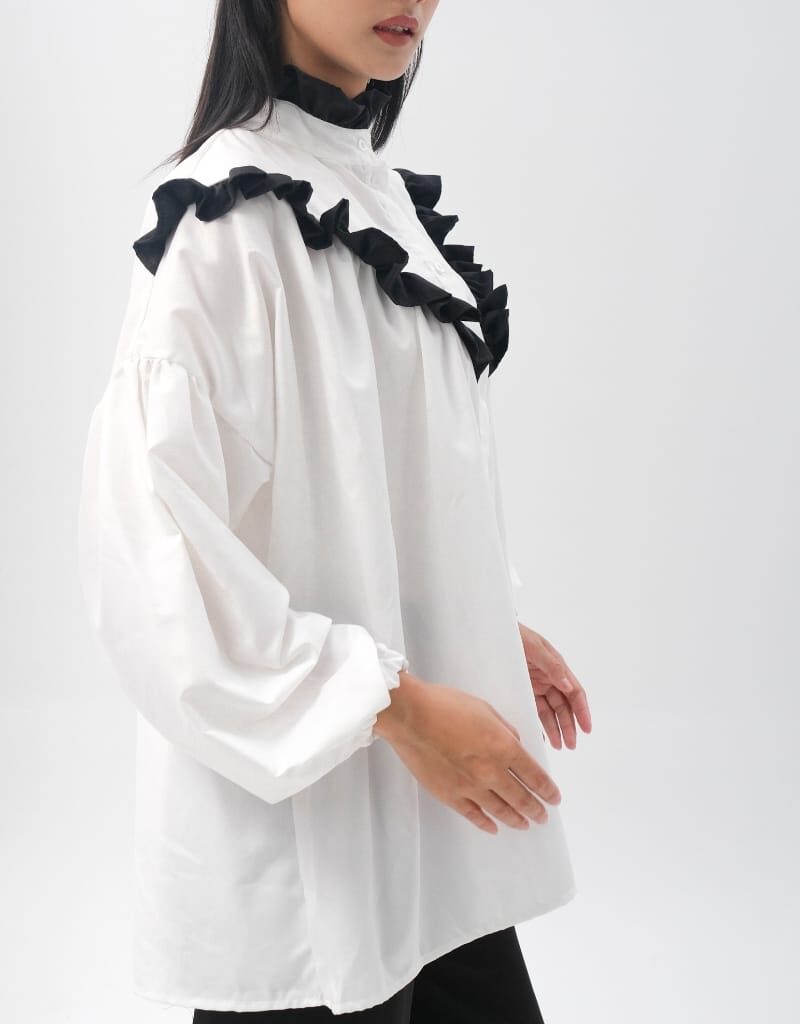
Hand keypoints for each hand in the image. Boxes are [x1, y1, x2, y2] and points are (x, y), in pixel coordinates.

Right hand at [374, 671, 561, 835]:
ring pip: (500, 810)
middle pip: (521, 797)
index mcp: (504, 747)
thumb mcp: (485, 709)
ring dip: (515, 819)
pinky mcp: (449, 794)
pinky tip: (493, 827)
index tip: (554, 797)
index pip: (534, 775)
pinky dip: (485, 822)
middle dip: (535, 808)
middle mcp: (491, 771)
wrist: (410, 715)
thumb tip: (516, 744)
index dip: (547, 789)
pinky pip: (473, 814)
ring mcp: (469, 786)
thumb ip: (505, 730)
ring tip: (525, 824)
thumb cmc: (445, 705)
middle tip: (543, 815)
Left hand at [518, 622, 591, 749]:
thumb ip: (552, 665)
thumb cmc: (515, 635)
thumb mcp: (534, 647)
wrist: (492, 632)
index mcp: (557, 667)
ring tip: (559, 746)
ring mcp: (537, 685)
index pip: (575, 693)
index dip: (582, 711)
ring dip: (557, 728)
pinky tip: (542, 737)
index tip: (586, 729)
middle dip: (570, 726)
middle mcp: (550, 678)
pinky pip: (535, 710)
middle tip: (571, 745)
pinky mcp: (524, 691)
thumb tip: (568, 686)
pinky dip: (539, 724)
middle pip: (564, 706)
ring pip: (551, 711)